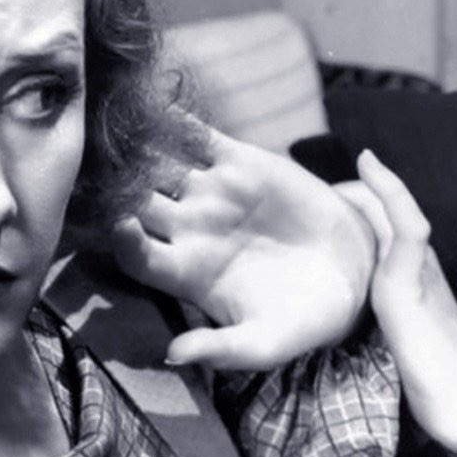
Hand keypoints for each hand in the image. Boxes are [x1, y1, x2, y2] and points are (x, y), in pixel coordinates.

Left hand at [111, 125, 376, 369]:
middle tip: (104, 163)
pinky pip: (196, 136)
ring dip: (138, 148)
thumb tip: (174, 355)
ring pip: (158, 164)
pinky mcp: (239, 162)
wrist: (352, 273)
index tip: (120, 222)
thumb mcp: (268, 343)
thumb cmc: (304, 319)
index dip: (124, 240)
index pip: (137, 254)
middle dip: (118, 185)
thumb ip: (223, 350)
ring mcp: (210, 193)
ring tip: (122, 125)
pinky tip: (156, 100)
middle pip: (136, 201)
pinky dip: (175, 120)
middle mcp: (188, 230)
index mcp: (186, 273)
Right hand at [341, 150, 456, 448]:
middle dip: (356, 201)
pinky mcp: (405, 322)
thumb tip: (390, 195)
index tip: (350, 162)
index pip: (393, 205)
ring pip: (379, 247)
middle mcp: (416, 270)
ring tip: (314, 226)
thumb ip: (403, 243)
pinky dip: (356, 262)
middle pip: (384, 222)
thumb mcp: (408, 295)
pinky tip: (338, 276)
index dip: (375, 181)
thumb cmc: (435, 358)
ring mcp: (412, 296)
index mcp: (417, 259)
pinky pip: (376, 276)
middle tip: (310, 197)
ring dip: (353, 229)